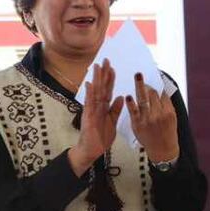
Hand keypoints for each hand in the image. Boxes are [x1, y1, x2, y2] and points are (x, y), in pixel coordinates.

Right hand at [68, 59, 123, 176]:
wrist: (91, 150)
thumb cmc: (100, 137)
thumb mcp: (112, 121)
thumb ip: (115, 109)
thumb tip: (121, 96)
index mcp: (103, 107)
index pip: (108, 90)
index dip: (111, 79)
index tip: (113, 67)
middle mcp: (96, 106)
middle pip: (101, 87)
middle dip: (104, 74)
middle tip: (106, 59)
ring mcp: (91, 110)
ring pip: (95, 92)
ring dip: (96, 79)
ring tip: (97, 66)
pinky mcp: (88, 117)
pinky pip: (89, 104)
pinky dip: (89, 94)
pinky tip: (90, 84)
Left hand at [126, 73, 179, 163]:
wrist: (162, 149)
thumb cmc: (167, 133)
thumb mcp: (172, 118)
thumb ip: (167, 105)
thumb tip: (163, 90)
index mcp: (168, 112)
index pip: (163, 94)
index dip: (158, 84)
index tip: (155, 76)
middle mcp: (158, 114)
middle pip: (152, 94)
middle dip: (147, 84)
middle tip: (141, 75)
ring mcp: (147, 119)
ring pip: (143, 99)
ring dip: (139, 86)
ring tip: (137, 77)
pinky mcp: (137, 124)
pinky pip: (133, 111)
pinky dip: (131, 103)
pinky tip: (128, 96)